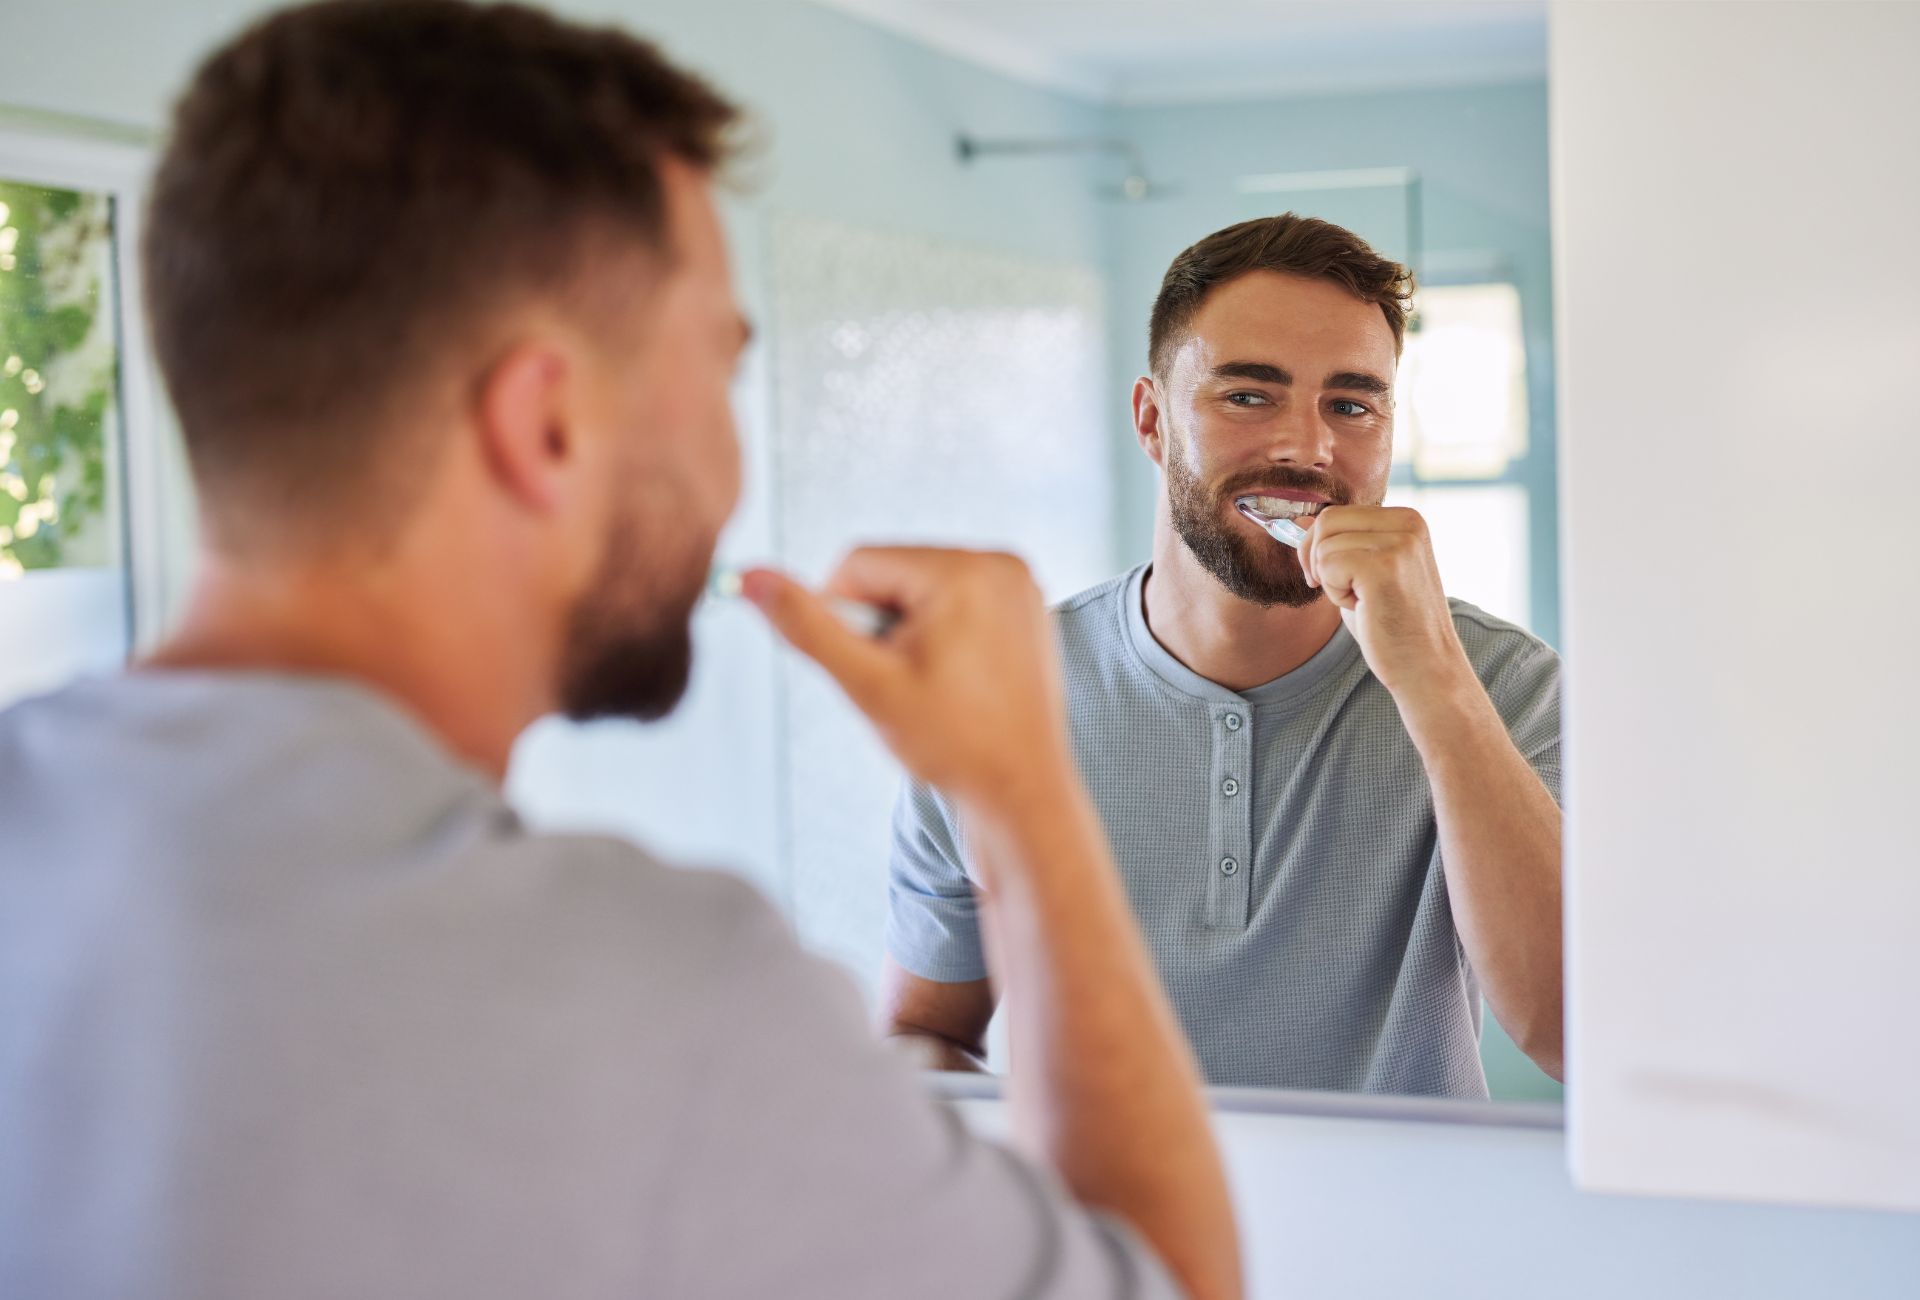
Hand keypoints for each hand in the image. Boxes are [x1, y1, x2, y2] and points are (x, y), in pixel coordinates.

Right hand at [742, 548, 1073, 813]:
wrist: (1022, 793)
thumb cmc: (952, 744)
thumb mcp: (867, 683)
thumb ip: (806, 626)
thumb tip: (750, 577)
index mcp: (964, 568)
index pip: (859, 562)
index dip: (845, 618)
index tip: (872, 669)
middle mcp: (1001, 562)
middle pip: (894, 574)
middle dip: (882, 627)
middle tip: (907, 685)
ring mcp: (1021, 586)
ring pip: (922, 591)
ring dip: (909, 635)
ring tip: (935, 688)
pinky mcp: (1028, 610)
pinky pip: (958, 604)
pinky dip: (942, 637)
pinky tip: (958, 684)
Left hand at [1298, 505, 1473, 700]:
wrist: (1425, 666)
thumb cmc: (1393, 625)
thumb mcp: (1365, 573)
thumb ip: (1340, 543)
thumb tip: (1297, 521)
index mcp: (1407, 519)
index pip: (1336, 513)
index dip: (1319, 548)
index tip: (1334, 579)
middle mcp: (1408, 523)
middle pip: (1326, 521)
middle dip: (1316, 560)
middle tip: (1342, 592)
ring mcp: (1399, 542)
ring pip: (1324, 546)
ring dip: (1331, 582)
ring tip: (1365, 602)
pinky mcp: (1384, 565)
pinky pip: (1327, 566)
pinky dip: (1335, 594)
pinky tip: (1365, 608)